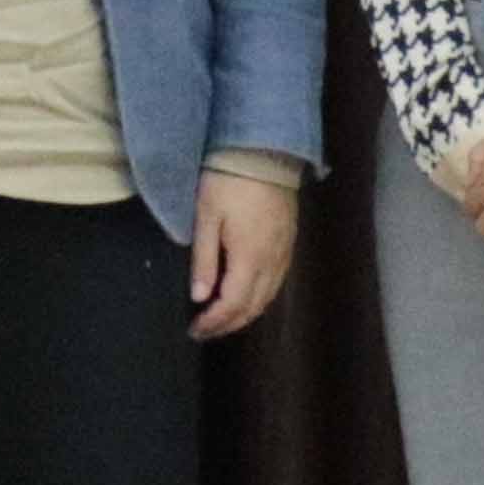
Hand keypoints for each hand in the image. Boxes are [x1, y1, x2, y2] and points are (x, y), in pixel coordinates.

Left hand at [187, 164, 296, 339]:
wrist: (265, 152)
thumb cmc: (228, 181)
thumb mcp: (206, 217)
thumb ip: (204, 259)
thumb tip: (199, 297)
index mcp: (250, 258)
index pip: (232, 304)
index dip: (214, 322)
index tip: (194, 330)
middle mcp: (272, 261)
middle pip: (253, 307)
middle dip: (228, 325)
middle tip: (204, 332)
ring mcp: (284, 253)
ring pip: (267, 298)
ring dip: (244, 315)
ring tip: (221, 321)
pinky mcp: (288, 243)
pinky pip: (276, 283)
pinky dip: (259, 299)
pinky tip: (245, 297)